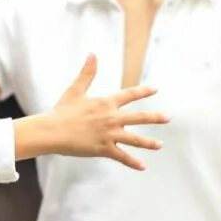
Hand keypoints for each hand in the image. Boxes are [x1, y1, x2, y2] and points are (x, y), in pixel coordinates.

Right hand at [15, 55, 168, 168]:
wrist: (53, 131)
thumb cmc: (62, 111)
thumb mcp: (75, 90)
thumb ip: (87, 73)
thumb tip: (92, 54)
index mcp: (106, 103)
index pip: (129, 95)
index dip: (143, 91)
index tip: (154, 90)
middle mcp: (112, 118)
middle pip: (139, 118)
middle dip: (155, 117)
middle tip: (167, 118)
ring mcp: (109, 135)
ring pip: (135, 139)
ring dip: (149, 143)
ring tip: (159, 145)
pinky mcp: (104, 149)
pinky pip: (122, 156)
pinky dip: (132, 162)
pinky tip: (143, 167)